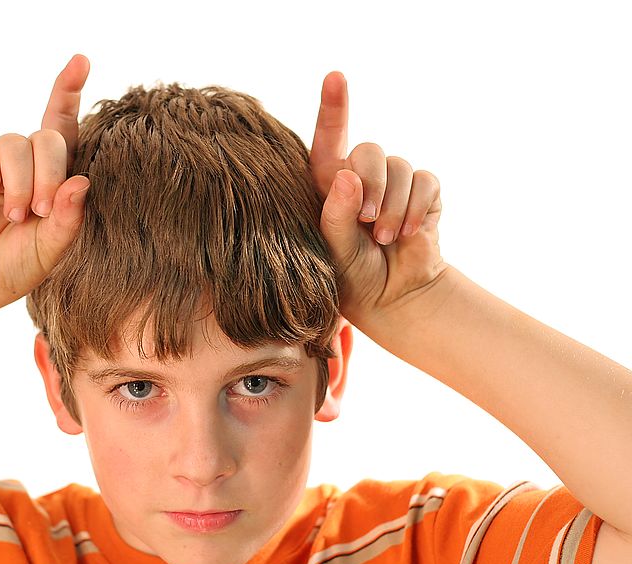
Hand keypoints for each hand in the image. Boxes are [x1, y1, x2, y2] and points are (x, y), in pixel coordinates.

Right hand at [0, 54, 91, 310]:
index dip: (69, 90)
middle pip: (49, 137)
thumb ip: (69, 217)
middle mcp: (29, 160)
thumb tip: (81, 181)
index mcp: (56, 174)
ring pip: (17, 144)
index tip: (81, 61)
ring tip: (14, 215)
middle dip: (49, 174)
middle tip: (40, 210)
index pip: (65, 125)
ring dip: (19, 183)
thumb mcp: (54, 246)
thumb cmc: (19, 262)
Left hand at [310, 71, 447, 329]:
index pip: (328, 140)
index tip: (335, 76)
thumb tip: (348, 175)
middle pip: (368, 151)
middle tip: (367, 221)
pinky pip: (425, 181)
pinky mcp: (424, 193)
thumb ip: (337, 214)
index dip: (333, 107)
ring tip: (385, 238)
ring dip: (393, 206)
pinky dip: (417, 208)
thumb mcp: (334, 250)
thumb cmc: (351, 276)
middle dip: (370, 184)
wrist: (392, 297)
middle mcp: (362, 177)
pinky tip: (409, 233)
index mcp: (330, 185)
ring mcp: (395, 183)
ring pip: (400, 166)